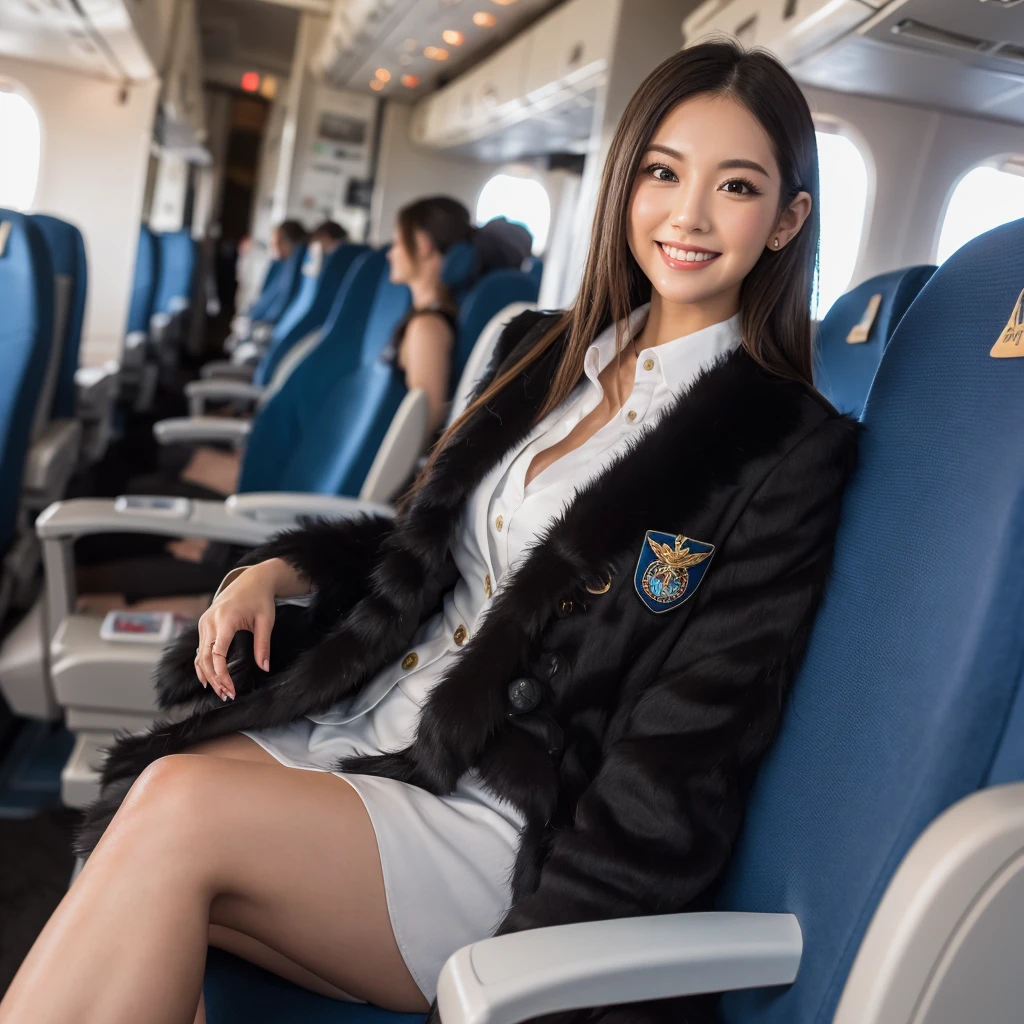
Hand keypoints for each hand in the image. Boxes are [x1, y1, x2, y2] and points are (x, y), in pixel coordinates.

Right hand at [194, 560, 284, 698]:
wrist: (252, 579)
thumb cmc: (260, 599)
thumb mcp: (266, 621)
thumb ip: (263, 645)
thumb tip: (265, 668)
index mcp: (225, 620)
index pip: (216, 654)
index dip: (222, 675)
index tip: (231, 690)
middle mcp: (210, 621)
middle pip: (204, 658)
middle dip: (214, 680)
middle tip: (226, 695)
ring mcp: (204, 622)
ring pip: (199, 654)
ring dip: (207, 675)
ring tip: (220, 691)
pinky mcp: (204, 624)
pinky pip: (200, 648)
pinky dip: (203, 664)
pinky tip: (209, 678)